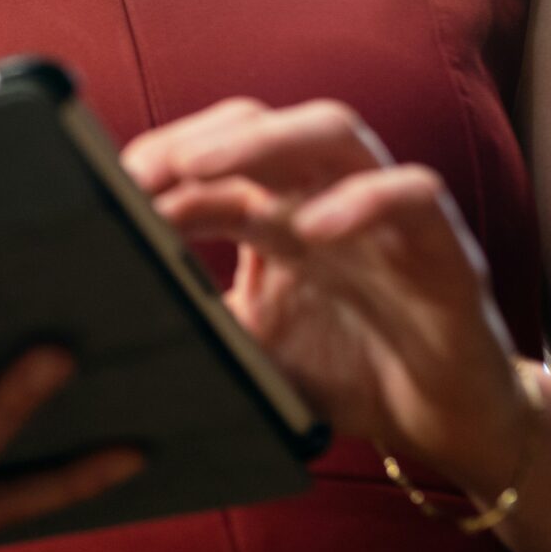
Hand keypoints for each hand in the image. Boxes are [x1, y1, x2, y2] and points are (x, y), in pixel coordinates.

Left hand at [119, 96, 533, 494]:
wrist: (447, 427)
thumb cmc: (348, 374)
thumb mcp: (250, 348)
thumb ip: (194, 320)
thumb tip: (107, 316)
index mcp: (277, 213)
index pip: (214, 156)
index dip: (159, 165)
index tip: (103, 188)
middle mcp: (327, 196)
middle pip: (263, 123)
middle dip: (197, 135)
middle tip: (139, 170)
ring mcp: (386, 213)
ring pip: (335, 132)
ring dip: (263, 141)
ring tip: (198, 167)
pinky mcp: (444, 248)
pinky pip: (413, 195)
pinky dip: (364, 200)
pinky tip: (314, 229)